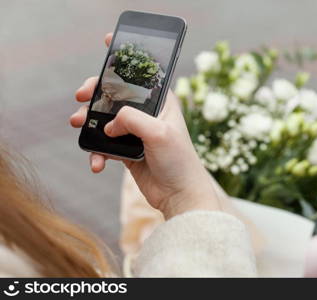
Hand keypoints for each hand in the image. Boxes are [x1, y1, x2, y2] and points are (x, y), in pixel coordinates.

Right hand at [70, 33, 221, 218]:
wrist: (179, 195)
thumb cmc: (179, 161)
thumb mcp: (160, 134)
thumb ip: (133, 119)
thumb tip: (110, 123)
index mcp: (161, 103)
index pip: (142, 75)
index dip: (126, 60)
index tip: (108, 45)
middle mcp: (148, 115)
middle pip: (116, 95)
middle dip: (96, 92)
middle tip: (81, 95)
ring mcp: (136, 133)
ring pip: (105, 119)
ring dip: (89, 121)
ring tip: (77, 125)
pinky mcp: (127, 151)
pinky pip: (104, 145)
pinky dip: (96, 152)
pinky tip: (96, 163)